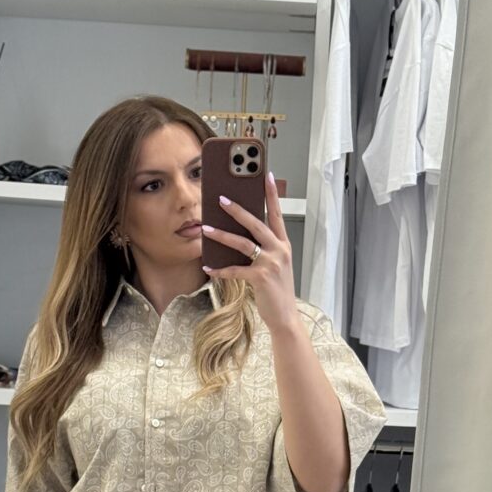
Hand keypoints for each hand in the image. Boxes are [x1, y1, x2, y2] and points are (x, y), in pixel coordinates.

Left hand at [201, 172, 297, 333]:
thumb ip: (263, 249)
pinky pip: (235, 270)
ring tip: (206, 228)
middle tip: (221, 199)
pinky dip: (220, 269)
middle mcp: (280, 250)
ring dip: (222, 235)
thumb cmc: (277, 291)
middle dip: (238, 210)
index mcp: (283, 245)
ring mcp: (271, 263)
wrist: (285, 316)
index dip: (271, 194)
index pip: (277, 214)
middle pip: (257, 223)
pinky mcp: (261, 278)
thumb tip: (239, 236)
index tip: (266, 175)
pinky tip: (208, 267)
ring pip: (243, 243)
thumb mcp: (275, 265)